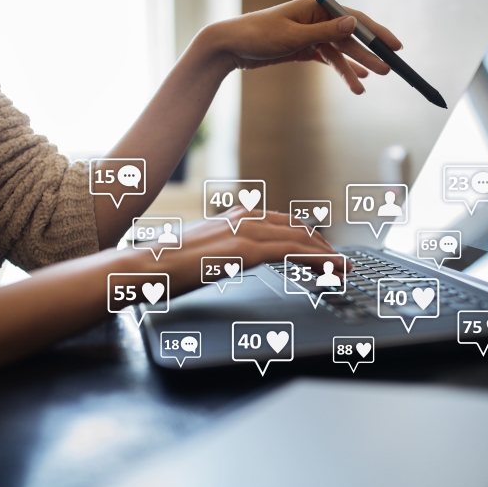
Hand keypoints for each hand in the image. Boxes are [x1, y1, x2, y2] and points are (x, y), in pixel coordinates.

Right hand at [136, 206, 347, 295]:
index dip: (307, 236)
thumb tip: (232, 261)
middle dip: (322, 245)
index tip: (323, 250)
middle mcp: (244, 218)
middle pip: (297, 228)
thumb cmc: (167, 265)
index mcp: (235, 217)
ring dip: (326, 253)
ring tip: (342, 267)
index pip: (282, 223)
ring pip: (300, 238)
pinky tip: (332, 269)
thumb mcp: (204, 252)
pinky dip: (319, 259)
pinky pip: (293, 252)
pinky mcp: (246, 249)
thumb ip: (225, 251)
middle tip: (339, 262)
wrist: (145, 267)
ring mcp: (246, 231)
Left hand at [206, 0, 402, 93]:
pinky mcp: (303, 48)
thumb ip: (326, 32)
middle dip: (368, 55)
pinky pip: (328, 59)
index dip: (376, 33)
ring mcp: (311, 33)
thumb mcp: (293, 36)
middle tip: (387, 70)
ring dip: (353, 69)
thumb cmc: (258, 36)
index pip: (354, 19)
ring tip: (366, 86)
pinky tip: (355, 81)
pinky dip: (340, 70)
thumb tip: (354, 23)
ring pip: (339, 52)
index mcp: (317, 7)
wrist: (231, 46)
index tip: (394, 46)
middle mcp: (317, 18)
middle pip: (350, 37)